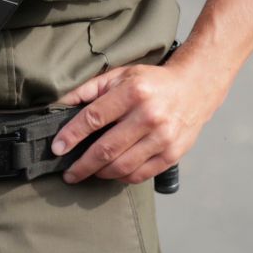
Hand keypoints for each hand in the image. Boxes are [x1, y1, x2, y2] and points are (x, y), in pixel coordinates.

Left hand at [50, 61, 226, 184]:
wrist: (195, 88)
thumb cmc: (152, 82)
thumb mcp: (120, 75)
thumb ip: (89, 89)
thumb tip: (60, 104)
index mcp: (133, 92)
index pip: (93, 118)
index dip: (71, 136)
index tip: (58, 148)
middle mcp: (149, 115)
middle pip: (107, 148)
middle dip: (82, 165)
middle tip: (69, 173)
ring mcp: (163, 137)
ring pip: (123, 166)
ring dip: (100, 174)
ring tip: (88, 173)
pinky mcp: (173, 153)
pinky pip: (141, 174)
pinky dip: (122, 177)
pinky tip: (112, 173)